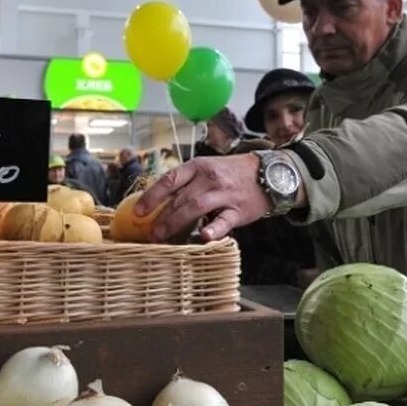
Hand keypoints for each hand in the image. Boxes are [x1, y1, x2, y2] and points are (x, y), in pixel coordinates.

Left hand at [136, 154, 271, 241]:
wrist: (268, 172)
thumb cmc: (231, 173)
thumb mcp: (207, 168)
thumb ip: (186, 182)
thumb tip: (158, 201)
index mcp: (198, 167)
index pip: (169, 180)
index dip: (151, 197)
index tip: (138, 212)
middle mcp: (209, 179)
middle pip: (179, 198)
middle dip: (161, 217)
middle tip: (149, 234)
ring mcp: (224, 194)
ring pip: (196, 208)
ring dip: (176, 223)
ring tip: (162, 238)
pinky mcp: (239, 210)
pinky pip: (224, 220)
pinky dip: (214, 229)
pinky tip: (204, 237)